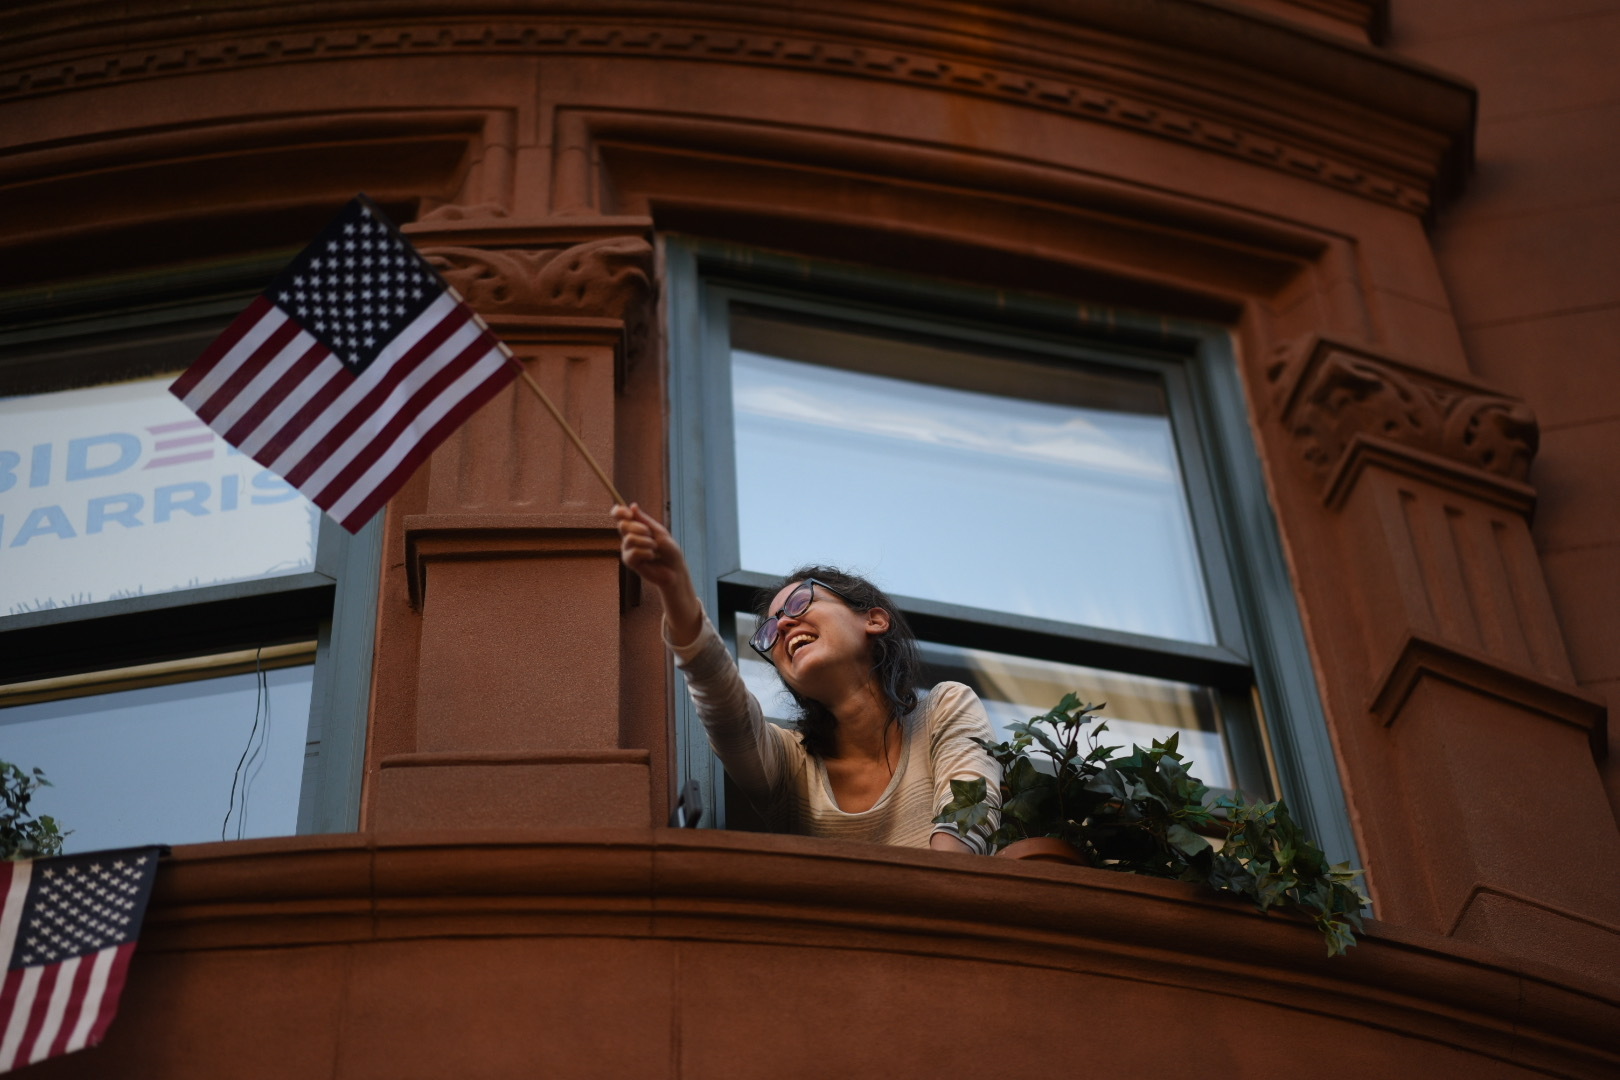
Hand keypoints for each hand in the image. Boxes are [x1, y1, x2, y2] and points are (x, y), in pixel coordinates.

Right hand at [613, 503, 703, 643]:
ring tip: (655, 549)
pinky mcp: (629, 561)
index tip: (627, 513)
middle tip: (651, 535)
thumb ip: (645, 521)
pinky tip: (652, 557)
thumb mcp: (659, 532)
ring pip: (630, 538)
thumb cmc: (668, 550)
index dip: (619, 512)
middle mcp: (628, 537)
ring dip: (647, 542)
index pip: (619, 515)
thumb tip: (632, 506)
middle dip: (640, 528)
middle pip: (623, 525)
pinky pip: (634, 552)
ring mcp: (627, 549)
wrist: (675, 569)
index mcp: (635, 527)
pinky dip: (647, 553)